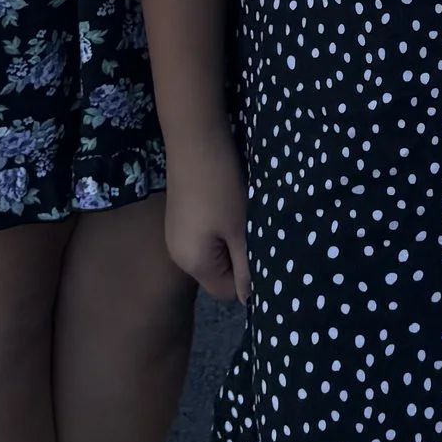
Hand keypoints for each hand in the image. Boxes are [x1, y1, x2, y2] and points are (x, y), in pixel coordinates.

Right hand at [164, 135, 250, 302]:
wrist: (195, 140)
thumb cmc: (221, 187)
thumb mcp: (240, 229)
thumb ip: (246, 268)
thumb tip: (251, 301)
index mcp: (193, 264)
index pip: (228, 293)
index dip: (248, 280)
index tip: (265, 254)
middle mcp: (179, 255)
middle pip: (219, 274)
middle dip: (240, 260)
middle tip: (258, 235)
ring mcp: (177, 235)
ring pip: (214, 253)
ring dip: (233, 242)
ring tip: (246, 219)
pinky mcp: (180, 217)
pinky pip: (206, 237)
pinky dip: (221, 228)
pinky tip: (230, 206)